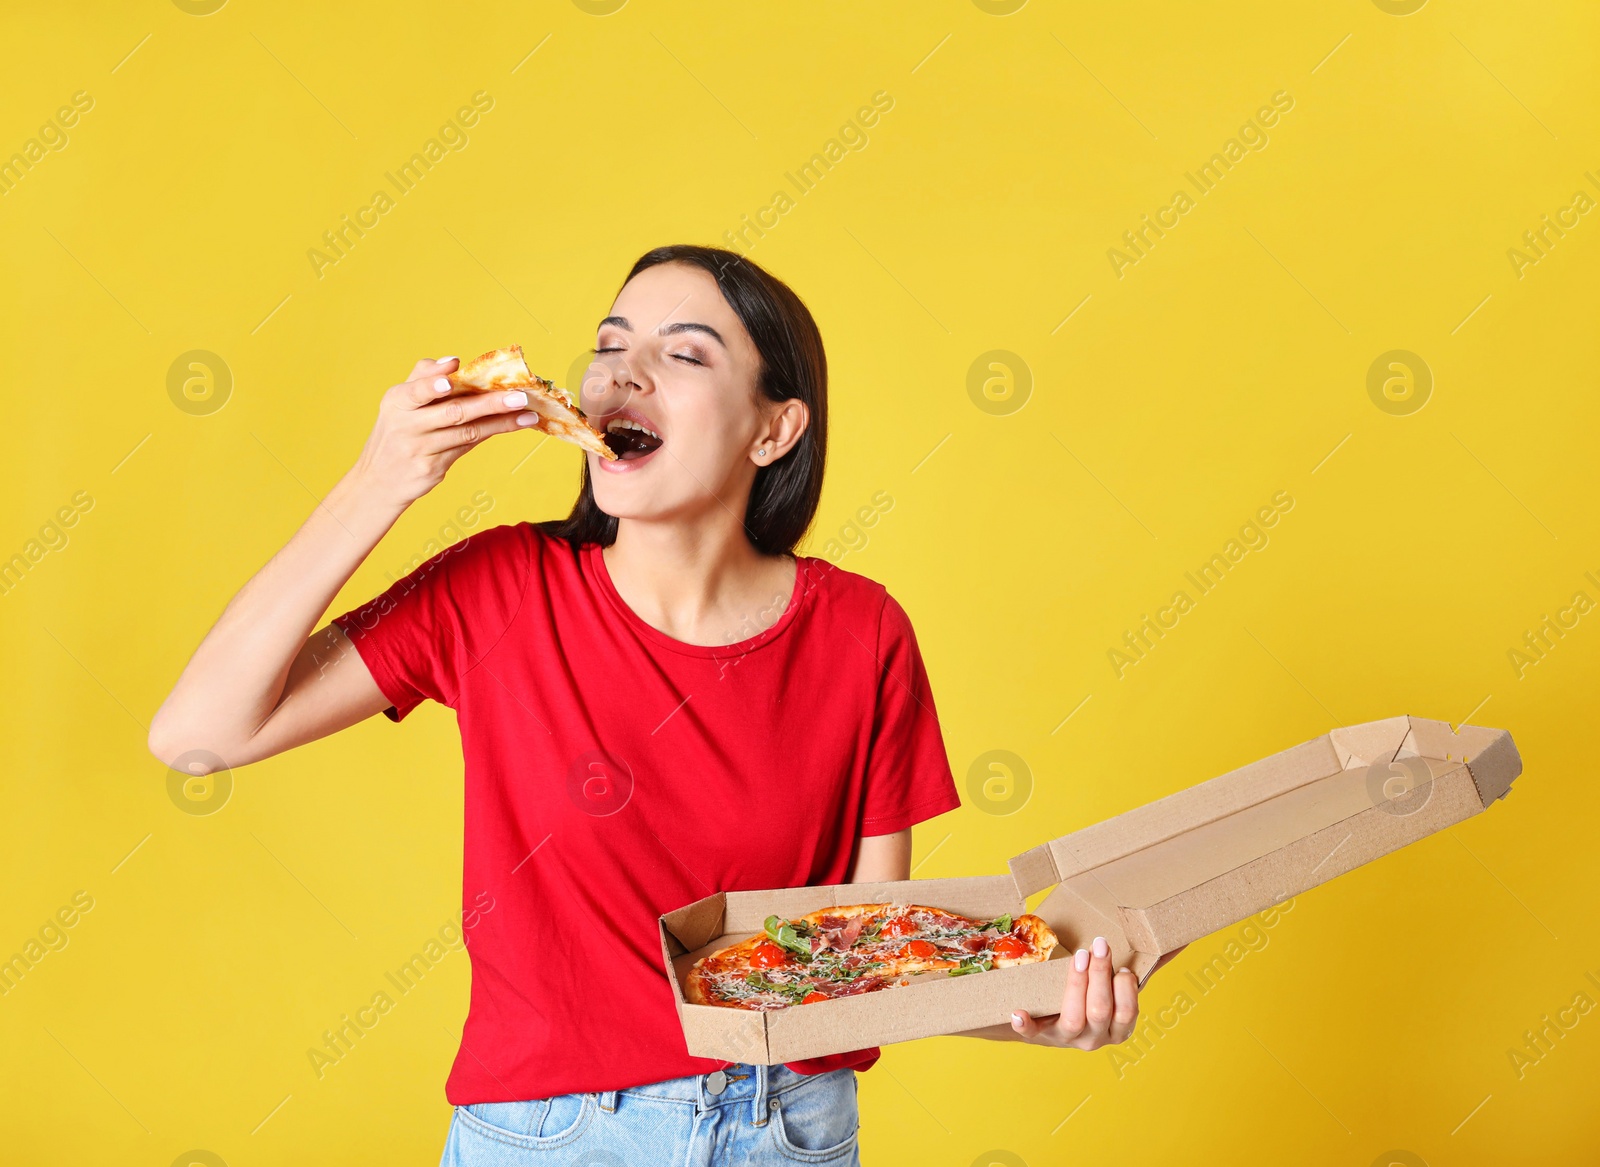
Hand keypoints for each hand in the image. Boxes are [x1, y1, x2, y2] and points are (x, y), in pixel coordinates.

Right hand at [348, 357, 540, 506]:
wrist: (379, 481)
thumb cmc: (396, 433)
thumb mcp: (398, 404)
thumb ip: (422, 379)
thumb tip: (452, 360)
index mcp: (397, 402)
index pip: (415, 390)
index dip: (433, 381)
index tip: (454, 371)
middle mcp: (406, 425)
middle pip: (453, 411)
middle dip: (489, 403)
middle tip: (519, 396)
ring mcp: (420, 449)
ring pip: (467, 432)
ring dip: (501, 421)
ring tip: (528, 413)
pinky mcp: (432, 468)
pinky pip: (467, 447)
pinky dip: (491, 433)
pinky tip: (512, 425)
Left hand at [1008, 937, 1186, 1049]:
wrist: (1053, 1021)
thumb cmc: (1096, 997)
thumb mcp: (1121, 988)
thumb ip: (1149, 967)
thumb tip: (1180, 940)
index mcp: (1119, 1028)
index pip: (1127, 1012)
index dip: (1125, 988)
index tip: (1121, 966)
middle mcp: (1095, 1038)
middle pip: (1101, 1010)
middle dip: (1101, 976)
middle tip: (1099, 944)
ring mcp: (1066, 1038)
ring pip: (1075, 1017)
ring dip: (1076, 984)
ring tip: (1078, 956)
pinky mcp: (1039, 1035)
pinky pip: (1031, 1033)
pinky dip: (1026, 1024)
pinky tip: (1018, 1012)